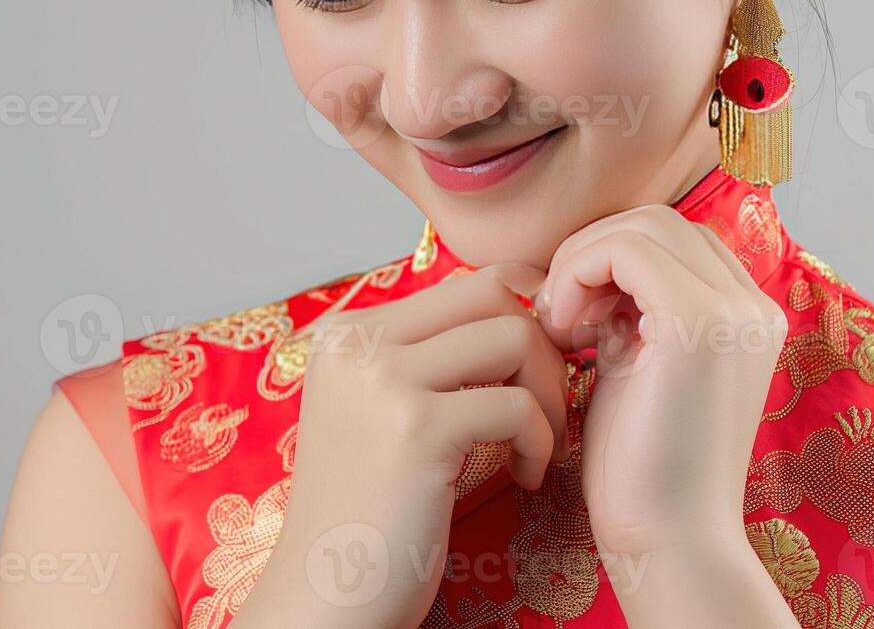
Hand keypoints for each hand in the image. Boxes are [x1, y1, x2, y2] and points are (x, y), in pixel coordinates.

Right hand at [234, 263, 567, 628]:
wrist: (325, 591)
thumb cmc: (368, 509)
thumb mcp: (379, 411)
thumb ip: (425, 358)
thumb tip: (517, 304)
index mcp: (346, 333)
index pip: (464, 282)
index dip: (523, 314)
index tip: (543, 364)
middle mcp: (356, 342)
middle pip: (491, 294)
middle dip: (543, 345)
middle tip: (548, 404)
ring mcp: (381, 380)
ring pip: (512, 336)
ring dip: (548, 392)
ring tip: (538, 443)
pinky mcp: (414, 429)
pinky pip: (517, 406)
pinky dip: (541, 441)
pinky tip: (526, 478)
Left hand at [535, 205, 788, 567]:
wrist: (663, 534)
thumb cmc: (636, 459)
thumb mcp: (635, 361)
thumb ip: (628, 308)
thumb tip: (581, 260)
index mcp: (743, 314)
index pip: (670, 239)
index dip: (609, 260)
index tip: (573, 314)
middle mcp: (752, 306)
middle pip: (656, 222)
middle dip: (592, 254)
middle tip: (559, 316)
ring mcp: (733, 311)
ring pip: (640, 225)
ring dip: (582, 263)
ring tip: (560, 326)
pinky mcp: (699, 322)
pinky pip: (625, 250)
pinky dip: (579, 273)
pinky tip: (562, 329)